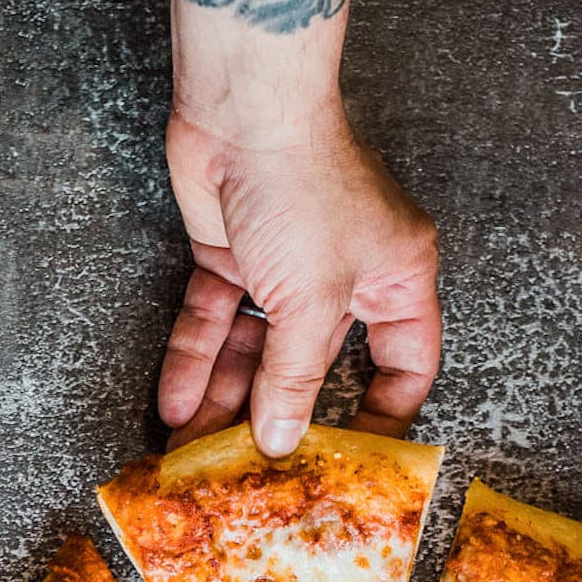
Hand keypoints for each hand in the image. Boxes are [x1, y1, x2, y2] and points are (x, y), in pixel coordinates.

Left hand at [157, 1, 440, 455]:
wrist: (243, 113)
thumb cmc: (305, 186)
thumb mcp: (313, 300)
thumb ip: (296, 376)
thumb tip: (281, 439)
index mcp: (395, 279)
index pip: (406, 363)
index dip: (383, 413)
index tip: (353, 461)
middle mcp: (344, 277)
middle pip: (313, 366)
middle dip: (277, 416)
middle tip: (251, 468)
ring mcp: (285, 268)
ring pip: (255, 350)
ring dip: (225, 399)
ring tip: (195, 454)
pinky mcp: (232, 257)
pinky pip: (214, 322)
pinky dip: (195, 360)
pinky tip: (175, 404)